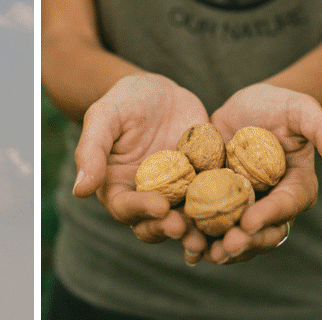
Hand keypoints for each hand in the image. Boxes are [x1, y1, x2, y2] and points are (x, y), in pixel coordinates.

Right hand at [72, 73, 209, 255]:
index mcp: (119, 187)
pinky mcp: (204, 180)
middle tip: (187, 228)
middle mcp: (148, 196)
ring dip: (200, 229)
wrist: (159, 90)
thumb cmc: (124, 100)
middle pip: (157, 223)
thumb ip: (91, 151)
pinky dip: (225, 206)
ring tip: (215, 231)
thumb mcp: (104, 116)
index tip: (159, 207)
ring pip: (188, 218)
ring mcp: (178, 191)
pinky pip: (215, 197)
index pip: (126, 208)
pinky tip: (241, 208)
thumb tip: (80, 190)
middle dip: (172, 228)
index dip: (141, 211)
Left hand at [205, 83, 321, 264]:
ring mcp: (243, 207)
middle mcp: (271, 204)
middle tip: (224, 247)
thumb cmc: (280, 105)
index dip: (270, 216)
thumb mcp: (302, 110)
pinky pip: (208, 224)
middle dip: (244, 243)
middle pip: (261, 233)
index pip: (286, 206)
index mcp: (296, 187)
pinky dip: (195, 234)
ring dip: (216, 247)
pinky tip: (180, 238)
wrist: (247, 105)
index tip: (250, 222)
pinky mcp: (216, 202)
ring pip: (234, 236)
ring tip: (198, 250)